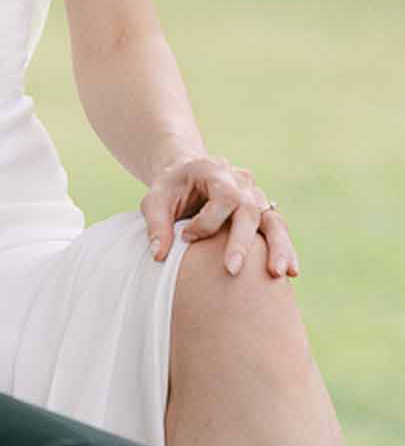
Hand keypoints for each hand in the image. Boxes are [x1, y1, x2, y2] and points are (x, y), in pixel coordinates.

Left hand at [142, 155, 298, 278]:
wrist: (188, 174)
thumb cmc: (170, 188)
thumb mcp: (154, 199)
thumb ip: (155, 224)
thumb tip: (158, 256)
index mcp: (216, 172)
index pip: (223, 198)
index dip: (206, 222)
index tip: (186, 238)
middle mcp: (241, 183)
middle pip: (250, 210)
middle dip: (241, 242)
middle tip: (231, 269)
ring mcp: (256, 197)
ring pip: (274, 220)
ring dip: (278, 247)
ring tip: (279, 273)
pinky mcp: (262, 212)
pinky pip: (278, 230)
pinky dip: (285, 250)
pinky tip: (291, 272)